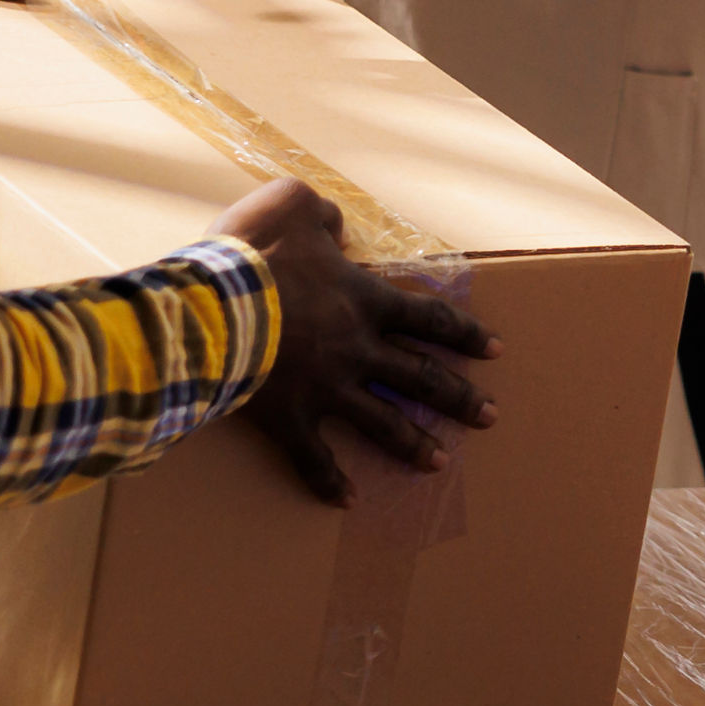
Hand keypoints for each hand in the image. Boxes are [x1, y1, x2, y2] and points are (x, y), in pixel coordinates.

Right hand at [219, 177, 499, 506]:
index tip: (495, 350)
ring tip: (439, 462)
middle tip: (490, 417)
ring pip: (383, 422)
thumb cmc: (252, 254)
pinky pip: (314, 458)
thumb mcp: (289, 205)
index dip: (463, 333)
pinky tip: (348, 500)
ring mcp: (326, 388)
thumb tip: (333, 224)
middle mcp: (356, 349)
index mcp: (363, 300)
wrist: (210, 308)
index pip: (428, 317)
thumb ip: (319, 212)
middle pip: (420, 377)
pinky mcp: (288, 419)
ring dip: (414, 443)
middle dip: (457, 398)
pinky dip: (330, 482)